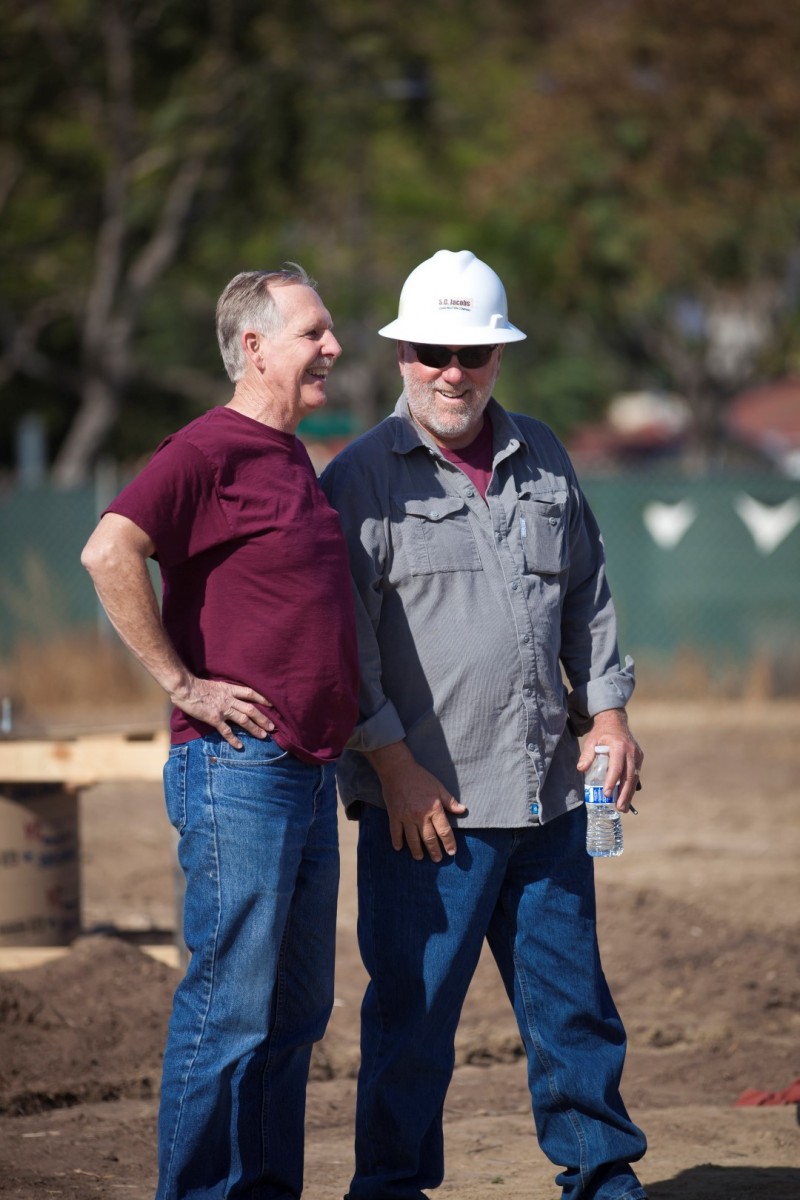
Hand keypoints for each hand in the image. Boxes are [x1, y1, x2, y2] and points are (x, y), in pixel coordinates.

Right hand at [170, 676, 274, 748]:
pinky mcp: (214, 718)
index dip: (262, 699)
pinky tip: (240, 746)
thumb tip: (229, 694)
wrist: (186, 688)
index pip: (250, 693)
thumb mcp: (215, 684)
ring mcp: (223, 709)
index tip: (271, 704)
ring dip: (254, 729)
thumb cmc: (197, 685)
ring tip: (263, 736)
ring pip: (243, 720)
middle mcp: (229, 699)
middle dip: (263, 718)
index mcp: (229, 689)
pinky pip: (226, 731)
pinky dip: (233, 739)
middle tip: (272, 727)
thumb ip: (224, 690)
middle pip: (251, 709)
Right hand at [366, 742, 466, 861]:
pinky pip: (395, 832)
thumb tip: (463, 810)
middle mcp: (421, 816)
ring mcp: (406, 817)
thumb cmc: (420, 777)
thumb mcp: (438, 787)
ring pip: (412, 839)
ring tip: (420, 858)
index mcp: (434, 808)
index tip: (452, 852)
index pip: (444, 830)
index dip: (449, 843)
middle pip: (429, 838)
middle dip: (434, 851)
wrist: (398, 769)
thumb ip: (450, 801)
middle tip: (437, 859)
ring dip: (417, 851)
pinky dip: (397, 841)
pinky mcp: (394, 815)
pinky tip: (399, 848)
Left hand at [576, 708, 642, 812]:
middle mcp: (631, 751)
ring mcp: (637, 755)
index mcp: (619, 746)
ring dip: (629, 794)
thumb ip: (587, 755)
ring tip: (623, 808)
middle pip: (629, 776)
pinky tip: (626, 797)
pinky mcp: (639, 758)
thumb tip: (581, 769)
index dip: (612, 781)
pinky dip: (631, 786)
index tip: (606, 794)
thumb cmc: (602, 733)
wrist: (615, 722)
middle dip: (624, 794)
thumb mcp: (591, 741)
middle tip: (620, 808)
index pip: (616, 767)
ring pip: (634, 777)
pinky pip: (635, 774)